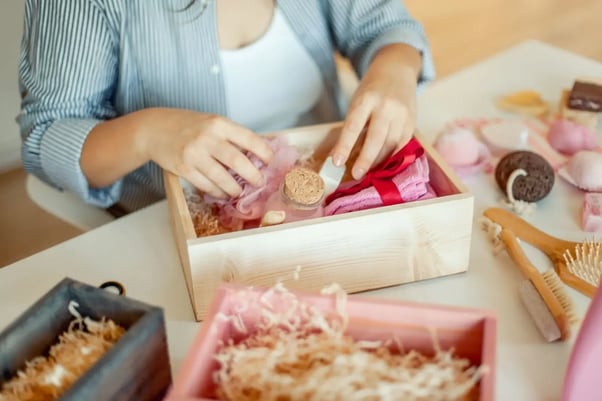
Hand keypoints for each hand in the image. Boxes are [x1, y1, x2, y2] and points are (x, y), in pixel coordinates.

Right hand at [142, 109, 273, 198]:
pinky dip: (217, 192)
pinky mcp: (183, 168)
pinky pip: (206, 185)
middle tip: (259, 182)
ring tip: (239, 192)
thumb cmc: (185, 125)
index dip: (264, 152)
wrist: (152, 129)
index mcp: (218, 123)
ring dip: (234, 189)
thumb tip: (256, 154)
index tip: (270, 161)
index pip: (248, 138)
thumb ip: (230, 135)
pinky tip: (222, 193)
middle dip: (253, 175)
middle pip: (238, 161)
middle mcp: (207, 137)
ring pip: (222, 178)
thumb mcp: (210, 122)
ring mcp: (194, 154)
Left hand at [331, 44, 420, 179]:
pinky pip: (401, 145)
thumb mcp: (358, 101)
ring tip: (367, 171)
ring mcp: (402, 114)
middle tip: (356, 175)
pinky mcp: (412, 122)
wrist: (397, 70)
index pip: (353, 126)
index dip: (344, 146)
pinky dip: (391, 157)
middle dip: (365, 159)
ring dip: (378, 161)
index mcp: (366, 99)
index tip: (336, 162)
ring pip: (391, 144)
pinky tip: (382, 164)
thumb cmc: (372, 89)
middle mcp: (386, 106)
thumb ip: (352, 126)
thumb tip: (341, 155)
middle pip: (376, 138)